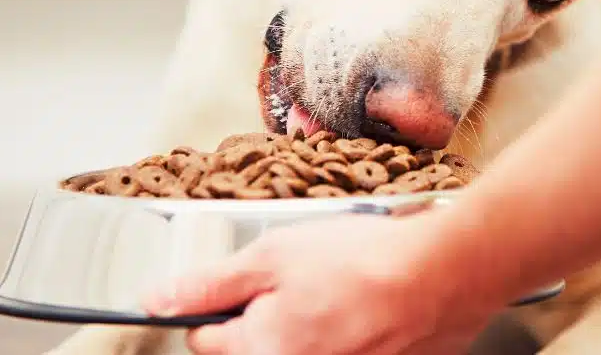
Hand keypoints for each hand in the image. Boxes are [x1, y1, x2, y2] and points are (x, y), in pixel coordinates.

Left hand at [143, 214, 497, 354]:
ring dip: (313, 323)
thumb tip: (155, 301)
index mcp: (258, 351)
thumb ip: (209, 283)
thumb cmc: (365, 260)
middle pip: (257, 347)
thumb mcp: (273, 255)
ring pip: (303, 347)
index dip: (223, 301)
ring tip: (342, 288)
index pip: (205, 338)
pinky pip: (344, 350)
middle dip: (271, 315)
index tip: (248, 282)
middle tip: (306, 278)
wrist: (445, 274)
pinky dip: (350, 333)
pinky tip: (368, 305)